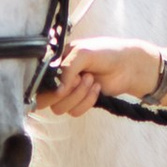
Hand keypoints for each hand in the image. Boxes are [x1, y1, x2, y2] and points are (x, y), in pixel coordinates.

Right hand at [39, 40, 160, 115]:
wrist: (128, 66)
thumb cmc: (106, 53)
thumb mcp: (82, 54)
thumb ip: (66, 70)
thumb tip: (58, 92)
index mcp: (54, 63)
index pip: (38, 80)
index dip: (50, 84)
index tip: (67, 79)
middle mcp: (58, 78)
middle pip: (44, 99)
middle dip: (64, 92)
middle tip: (79, 80)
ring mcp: (69, 92)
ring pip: (59, 108)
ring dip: (78, 95)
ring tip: (91, 80)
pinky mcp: (80, 102)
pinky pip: (74, 112)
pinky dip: (87, 102)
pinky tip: (97, 88)